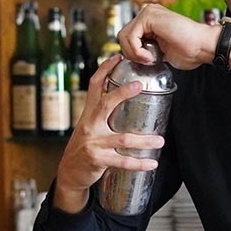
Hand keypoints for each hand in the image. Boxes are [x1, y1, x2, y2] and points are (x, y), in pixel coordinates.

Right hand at [52, 55, 165, 213]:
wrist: (70, 173)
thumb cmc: (84, 148)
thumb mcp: (88, 127)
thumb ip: (101, 114)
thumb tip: (122, 98)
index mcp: (88, 115)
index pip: (94, 87)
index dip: (104, 70)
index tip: (117, 56)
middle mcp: (89, 126)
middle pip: (106, 104)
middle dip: (122, 93)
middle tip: (139, 86)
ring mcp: (93, 143)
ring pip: (122, 139)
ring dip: (144, 140)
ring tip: (161, 140)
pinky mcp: (97, 160)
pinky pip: (122, 162)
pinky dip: (139, 163)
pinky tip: (152, 163)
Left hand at [119, 2, 216, 69]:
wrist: (203, 46)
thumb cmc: (189, 50)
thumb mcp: (159, 52)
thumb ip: (146, 49)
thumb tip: (131, 56)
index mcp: (150, 21)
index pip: (127, 37)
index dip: (132, 53)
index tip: (146, 62)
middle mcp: (148, 14)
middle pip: (122, 35)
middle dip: (130, 53)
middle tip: (146, 61)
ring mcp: (148, 12)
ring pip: (123, 36)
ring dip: (134, 53)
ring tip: (149, 59)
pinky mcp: (149, 16)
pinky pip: (131, 36)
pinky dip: (137, 50)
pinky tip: (150, 56)